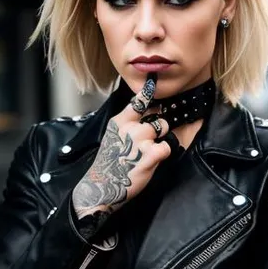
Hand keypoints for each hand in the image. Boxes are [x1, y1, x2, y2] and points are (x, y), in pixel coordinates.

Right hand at [72, 75, 172, 217]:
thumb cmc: (108, 165)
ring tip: (147, 153)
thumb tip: (145, 116)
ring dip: (160, 140)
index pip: (138, 101)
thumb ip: (127, 125)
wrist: (100, 187)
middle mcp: (129, 127)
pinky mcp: (149, 155)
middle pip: (156, 116)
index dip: (149, 91)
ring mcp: (139, 141)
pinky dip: (164, 154)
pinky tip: (153, 161)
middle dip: (158, 127)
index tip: (154, 81)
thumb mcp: (112, 138)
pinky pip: (167, 147)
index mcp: (119, 122)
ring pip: (162, 129)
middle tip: (148, 142)